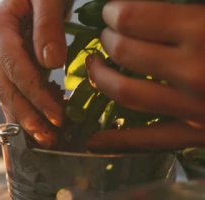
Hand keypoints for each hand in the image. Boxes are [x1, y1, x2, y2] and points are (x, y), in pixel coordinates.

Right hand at [0, 0, 71, 147]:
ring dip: (25, 120)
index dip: (36, 94)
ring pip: (6, 95)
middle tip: (52, 137)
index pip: (15, 67)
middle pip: (7, 87)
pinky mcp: (3, 67)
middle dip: (29, 115)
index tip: (58, 116)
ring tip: (46, 139)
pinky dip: (22, 112)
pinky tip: (33, 130)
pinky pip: (10, 93)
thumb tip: (51, 63)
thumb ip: (48, 25)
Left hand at [85, 1, 204, 150]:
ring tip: (95, 64)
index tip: (112, 10)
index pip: (132, 18)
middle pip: (124, 52)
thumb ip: (188, 5)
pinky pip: (149, 140)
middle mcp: (195, 71)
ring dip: (101, 76)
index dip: (114, 11)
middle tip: (107, 33)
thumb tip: (150, 4)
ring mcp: (194, 106)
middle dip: (108, 38)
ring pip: (126, 92)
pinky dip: (117, 140)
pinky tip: (92, 139)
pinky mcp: (198, 133)